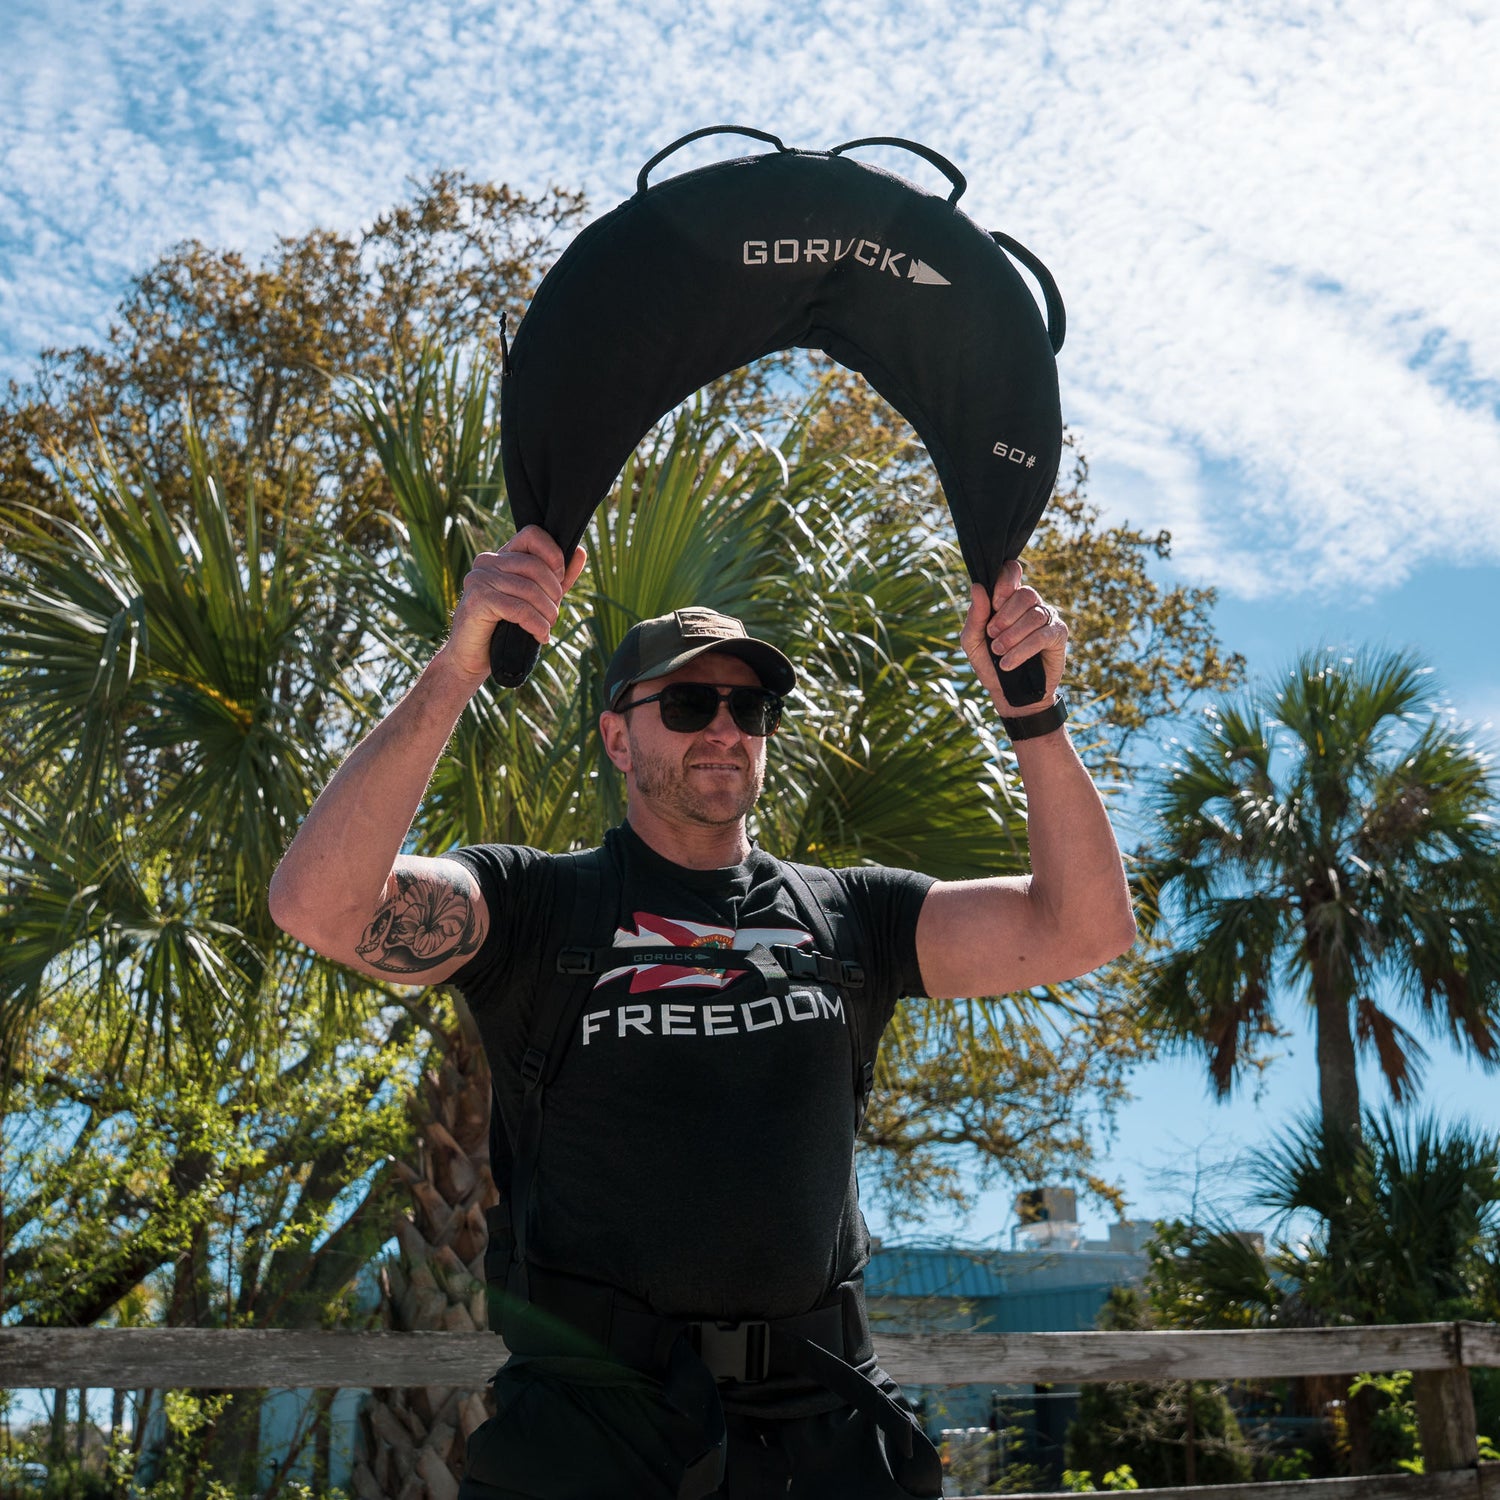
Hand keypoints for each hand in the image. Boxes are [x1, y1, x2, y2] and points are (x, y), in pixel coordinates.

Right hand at [438, 526, 588, 683]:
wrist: (473, 657)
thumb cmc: (505, 627)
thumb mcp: (538, 599)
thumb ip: (558, 578)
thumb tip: (580, 552)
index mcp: (501, 556)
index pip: (531, 534)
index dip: (553, 553)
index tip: (560, 578)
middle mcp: (487, 562)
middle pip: (535, 565)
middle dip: (553, 593)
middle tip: (553, 615)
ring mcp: (479, 579)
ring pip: (529, 589)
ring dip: (547, 613)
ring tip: (547, 628)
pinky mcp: (477, 600)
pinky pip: (518, 608)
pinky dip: (536, 625)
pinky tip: (540, 636)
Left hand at [960, 561, 1067, 715]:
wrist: (1010, 694)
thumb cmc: (990, 664)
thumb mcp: (974, 642)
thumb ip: (975, 616)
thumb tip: (977, 587)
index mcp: (1008, 599)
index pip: (1011, 572)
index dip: (1004, 582)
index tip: (994, 603)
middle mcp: (1030, 604)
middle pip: (1025, 593)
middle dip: (1005, 616)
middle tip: (992, 635)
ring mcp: (1046, 618)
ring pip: (1034, 615)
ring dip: (1012, 635)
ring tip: (999, 652)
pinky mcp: (1058, 635)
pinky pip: (1042, 635)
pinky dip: (1022, 649)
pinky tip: (1008, 663)